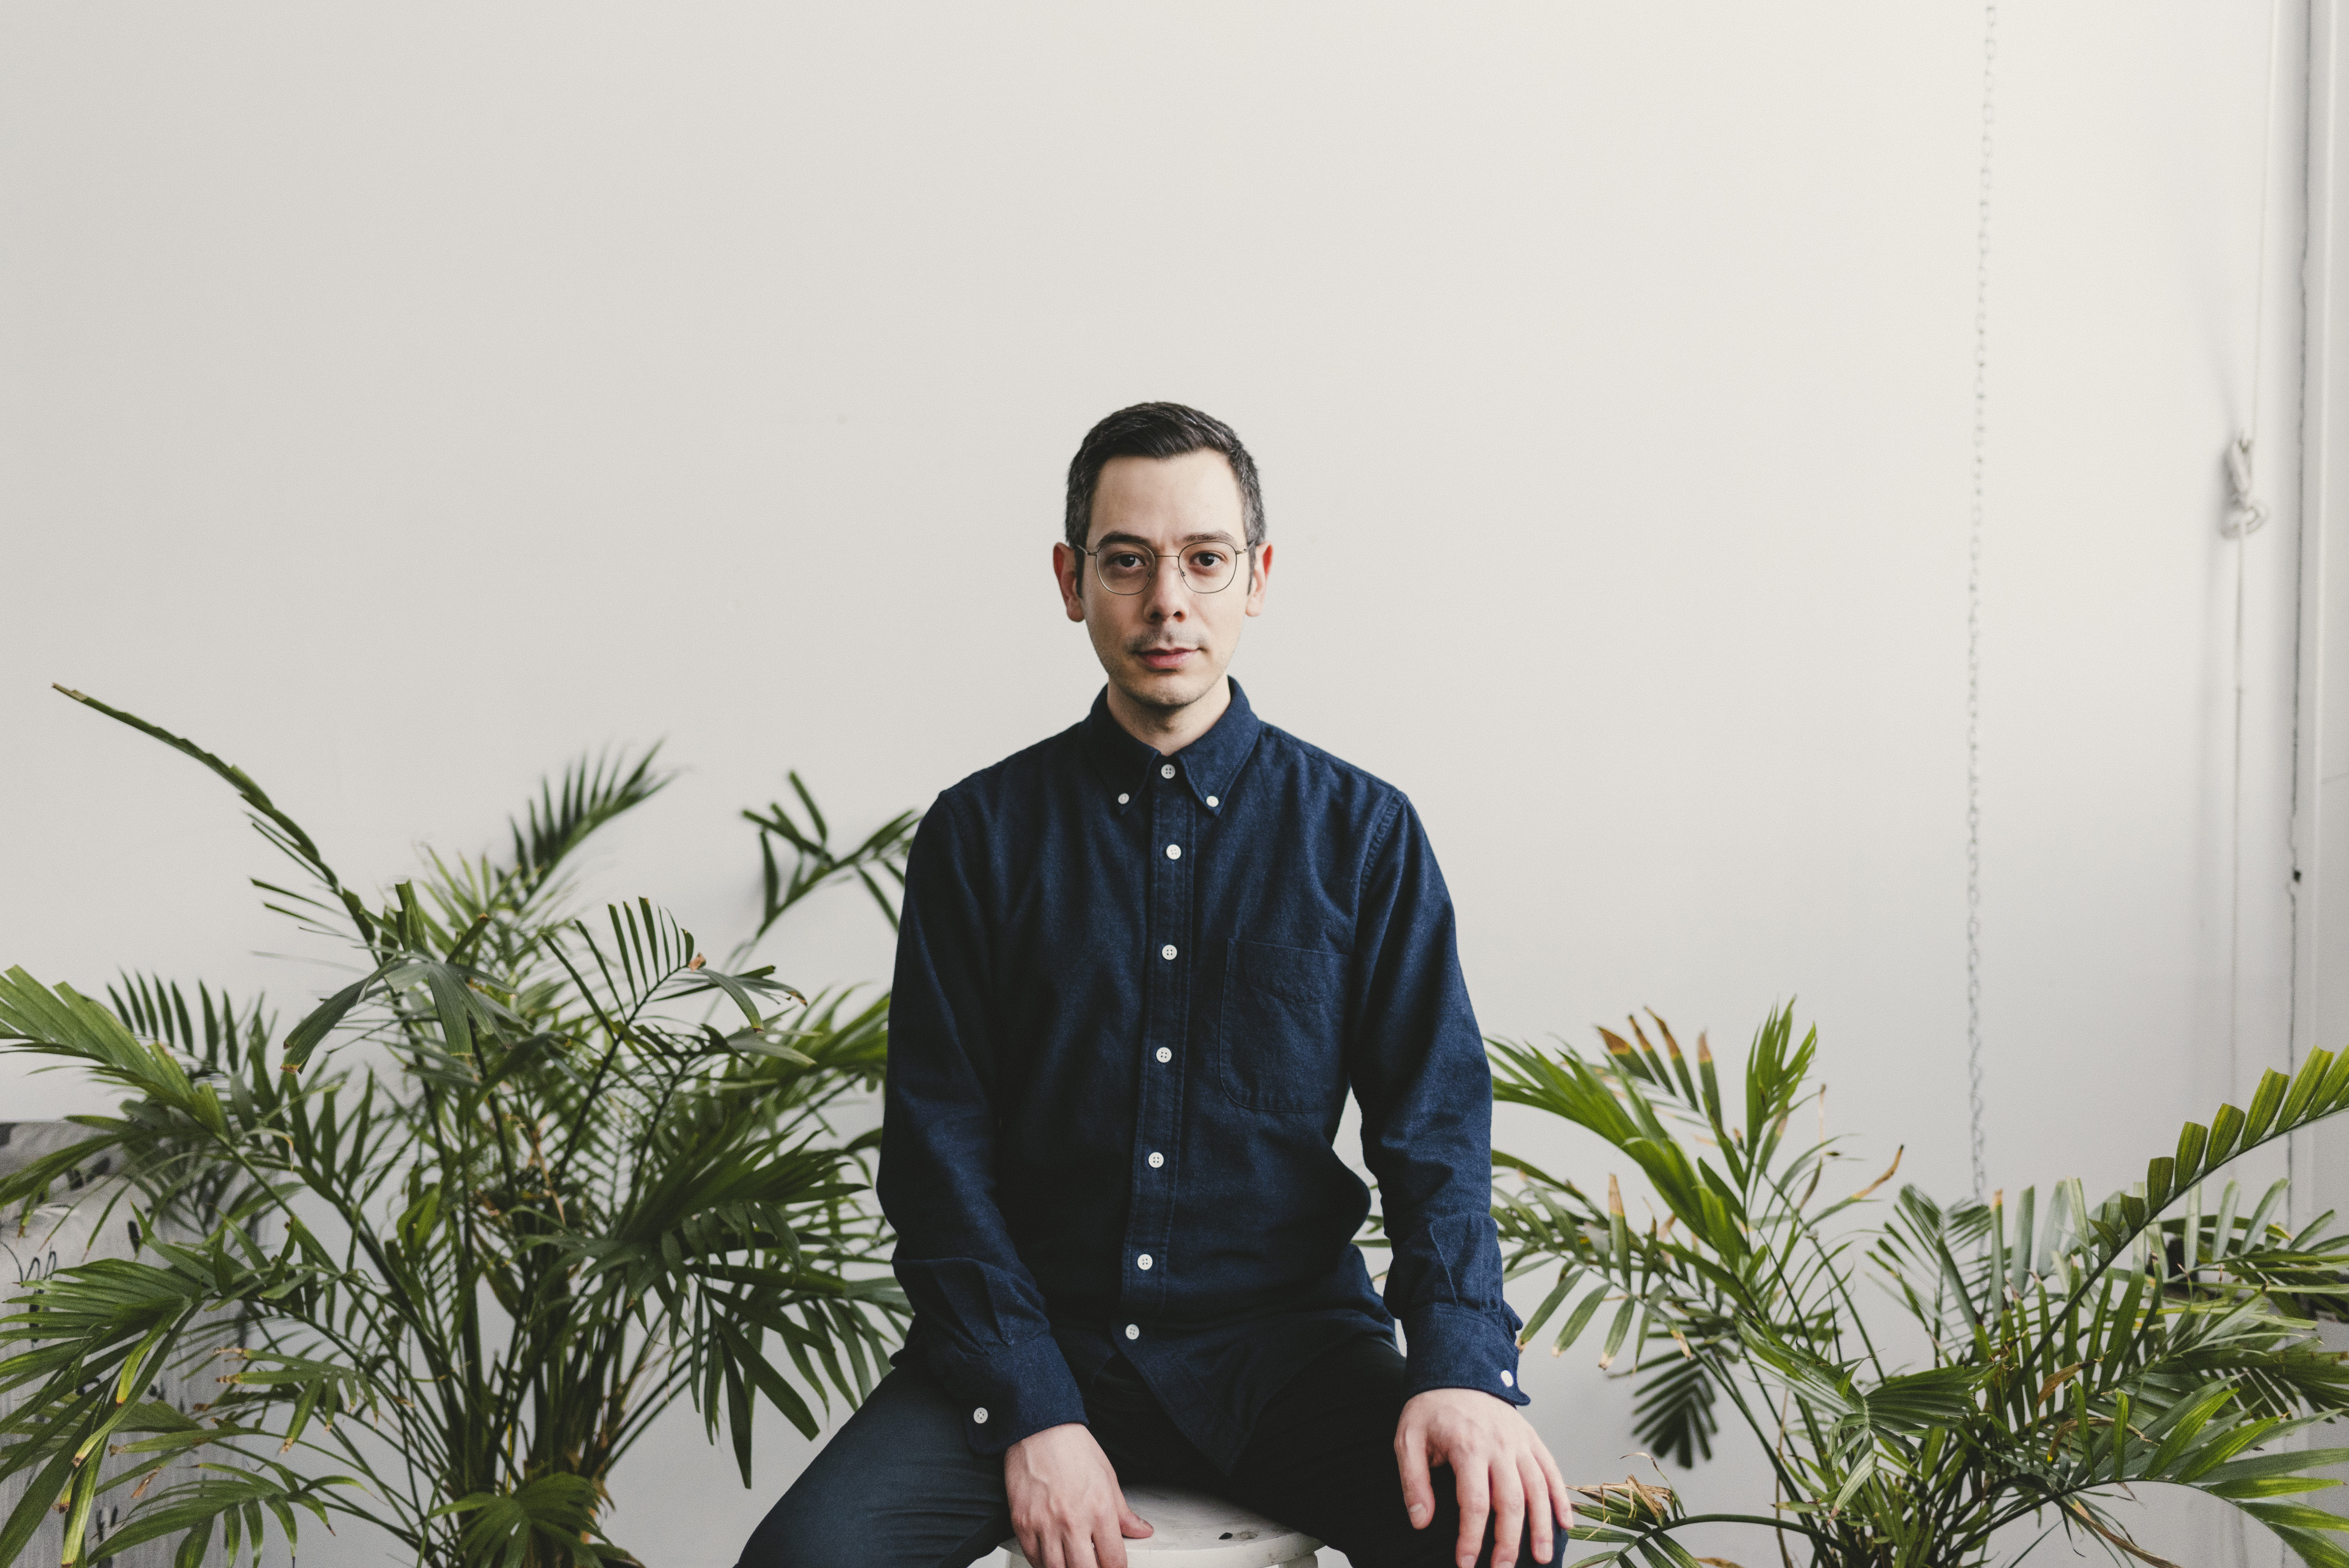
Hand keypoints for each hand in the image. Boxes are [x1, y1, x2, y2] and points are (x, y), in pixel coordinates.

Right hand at [1004, 1422, 1153, 1567]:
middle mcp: (1073, 1521)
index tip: (1114, 1567)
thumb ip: (1124, 1512)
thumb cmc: (1073, 1448)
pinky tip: (1052, 1558)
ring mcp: (1044, 1524)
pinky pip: (1033, 1558)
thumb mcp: (1108, 1477)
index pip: (1114, 1560)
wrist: (1039, 1429)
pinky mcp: (1022, 1523)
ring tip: (1073, 1563)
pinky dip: (1043, 1564)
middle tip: (1093, 1565)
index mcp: (1099, 1510)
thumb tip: (1141, 1530)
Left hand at [1395, 1388, 1572, 1567]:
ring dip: (1542, 1526)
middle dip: (1509, 1542)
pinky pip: (1551, 1470)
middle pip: (1511, 1501)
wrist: (1456, 1367)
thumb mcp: (1407, 1439)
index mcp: (1468, 1446)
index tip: (1465, 1564)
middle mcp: (1500, 1445)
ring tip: (1542, 1557)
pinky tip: (1566, 1523)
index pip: (1475, 1503)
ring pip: (1538, 1488)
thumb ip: (1413, 1481)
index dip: (1471, 1538)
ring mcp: (1520, 1441)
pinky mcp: (1531, 1438)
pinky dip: (1561, 1497)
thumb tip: (1420, 1522)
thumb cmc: (1429, 1409)